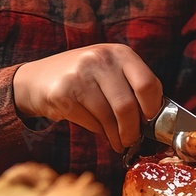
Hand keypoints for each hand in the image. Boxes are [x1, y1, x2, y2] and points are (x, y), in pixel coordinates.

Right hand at [12, 44, 162, 152]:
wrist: (39, 79)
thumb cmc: (86, 78)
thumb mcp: (111, 71)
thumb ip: (133, 87)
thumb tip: (156, 119)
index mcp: (120, 53)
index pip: (147, 84)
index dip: (153, 109)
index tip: (151, 122)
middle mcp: (100, 59)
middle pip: (128, 106)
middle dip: (133, 130)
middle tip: (133, 141)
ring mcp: (80, 75)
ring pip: (109, 118)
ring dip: (117, 136)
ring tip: (119, 142)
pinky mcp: (63, 93)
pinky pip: (91, 122)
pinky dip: (100, 132)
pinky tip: (101, 131)